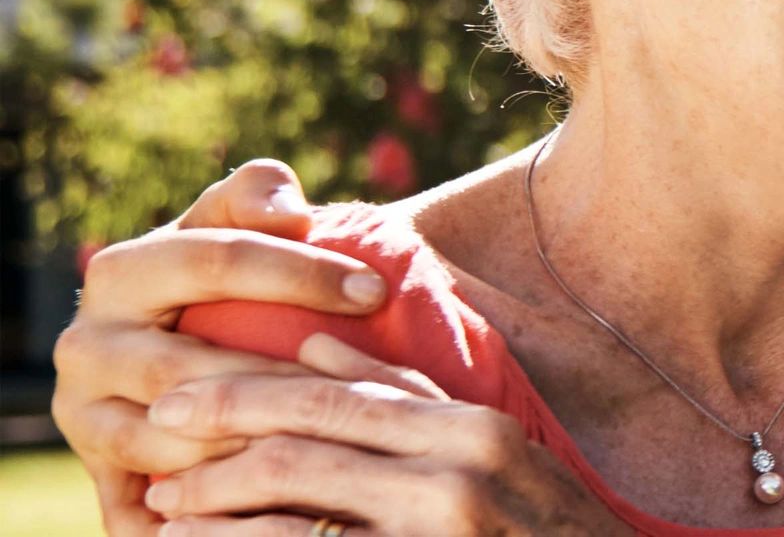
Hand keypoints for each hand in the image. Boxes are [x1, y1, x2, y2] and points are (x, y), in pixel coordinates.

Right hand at [50, 161, 390, 535]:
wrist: (173, 337)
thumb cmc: (224, 271)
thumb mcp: (231, 221)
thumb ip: (255, 195)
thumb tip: (287, 208)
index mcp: (119, 273)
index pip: (215, 263)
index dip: (300, 273)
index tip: (377, 290)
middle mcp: (86, 347)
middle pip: (186, 367)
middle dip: (278, 376)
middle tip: (358, 385)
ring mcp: (85, 418)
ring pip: (165, 445)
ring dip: (244, 452)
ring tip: (326, 449)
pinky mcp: (101, 477)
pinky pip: (142, 511)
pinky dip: (194, 522)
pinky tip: (267, 518)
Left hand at [144, 334, 622, 535]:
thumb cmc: (548, 523)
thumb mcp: (494, 448)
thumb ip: (408, 395)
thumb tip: (316, 349)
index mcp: (471, 428)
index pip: (335, 396)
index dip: (246, 393)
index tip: (180, 398)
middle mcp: (456, 476)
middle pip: (303, 449)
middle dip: (213, 449)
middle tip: (151, 452)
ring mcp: (438, 532)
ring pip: (295, 517)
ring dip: (215, 516)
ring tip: (163, 514)